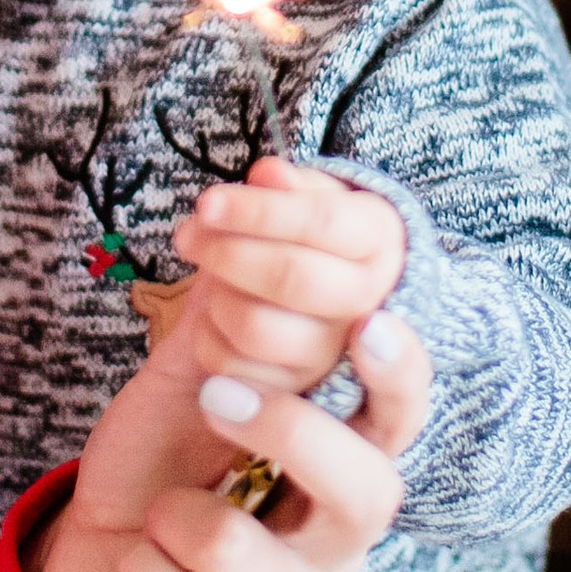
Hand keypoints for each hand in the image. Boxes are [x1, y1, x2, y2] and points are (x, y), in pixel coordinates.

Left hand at [33, 290, 426, 571]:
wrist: (83, 561)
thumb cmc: (158, 463)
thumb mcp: (189, 380)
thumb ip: (229, 315)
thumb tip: (259, 199)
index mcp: (336, 467)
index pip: (399, 424)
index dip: (401, 379)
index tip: (372, 323)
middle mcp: (332, 544)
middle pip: (367, 494)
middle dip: (288, 432)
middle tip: (213, 396)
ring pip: (238, 548)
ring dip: (169, 514)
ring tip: (160, 520)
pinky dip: (137, 571)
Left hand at [171, 159, 407, 395]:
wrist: (308, 310)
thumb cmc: (303, 244)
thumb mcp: (305, 205)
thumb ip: (292, 188)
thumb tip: (269, 174)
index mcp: (381, 241)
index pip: (324, 223)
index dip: (258, 211)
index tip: (208, 203)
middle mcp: (372, 303)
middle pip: (292, 276)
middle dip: (226, 252)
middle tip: (190, 235)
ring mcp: (337, 359)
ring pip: (257, 326)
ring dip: (216, 296)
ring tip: (211, 280)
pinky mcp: (298, 396)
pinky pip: (235, 368)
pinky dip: (209, 339)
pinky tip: (214, 319)